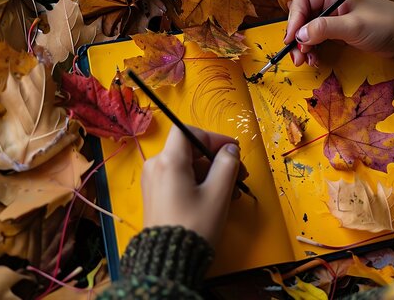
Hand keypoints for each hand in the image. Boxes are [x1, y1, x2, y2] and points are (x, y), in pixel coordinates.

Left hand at [141, 125, 240, 246]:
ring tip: (233, 191)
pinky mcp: (155, 194)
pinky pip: (179, 178)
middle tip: (240, 174)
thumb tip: (230, 149)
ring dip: (211, 172)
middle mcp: (156, 166)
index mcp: (169, 161)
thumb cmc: (195, 225)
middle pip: (189, 149)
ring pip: (187, 165)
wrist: (169, 261)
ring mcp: (153, 181)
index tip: (232, 149)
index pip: (189, 131)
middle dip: (217, 158)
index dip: (213, 137)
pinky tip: (217, 197)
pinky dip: (199, 182)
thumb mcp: (217, 194)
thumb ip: (227, 165)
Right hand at [284, 0, 393, 66]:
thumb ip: (325, 28)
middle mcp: (331, 4)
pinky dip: (313, 50)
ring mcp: (334, 19)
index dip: (293, 19)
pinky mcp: (338, 33)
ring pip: (307, 30)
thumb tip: (299, 34)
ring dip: (302, 46)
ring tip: (306, 60)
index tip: (291, 38)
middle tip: (297, 55)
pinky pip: (317, 39)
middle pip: (301, 16)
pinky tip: (316, 60)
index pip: (302, 0)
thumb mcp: (354, 26)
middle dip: (295, 35)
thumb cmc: (386, 24)